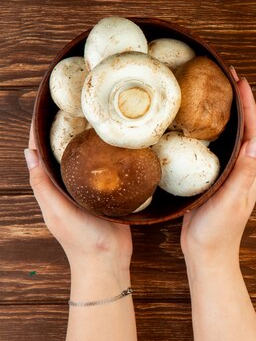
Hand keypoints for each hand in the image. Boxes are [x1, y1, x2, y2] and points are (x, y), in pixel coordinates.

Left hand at [24, 122, 132, 270]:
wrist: (108, 260)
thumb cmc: (81, 238)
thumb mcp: (58, 210)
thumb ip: (43, 185)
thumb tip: (28, 153)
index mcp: (52, 190)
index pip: (41, 156)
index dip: (40, 134)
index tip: (45, 112)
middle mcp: (68, 187)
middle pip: (62, 155)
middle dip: (64, 133)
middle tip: (75, 110)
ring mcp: (88, 191)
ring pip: (83, 162)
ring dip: (85, 143)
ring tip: (94, 122)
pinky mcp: (107, 195)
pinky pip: (103, 172)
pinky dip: (104, 158)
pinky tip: (114, 147)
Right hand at [181, 69, 255, 264]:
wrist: (207, 253)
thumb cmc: (219, 230)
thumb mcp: (232, 201)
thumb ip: (244, 173)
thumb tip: (255, 142)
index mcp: (252, 171)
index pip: (254, 131)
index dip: (249, 105)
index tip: (240, 81)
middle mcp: (246, 168)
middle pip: (246, 127)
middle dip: (240, 101)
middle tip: (227, 76)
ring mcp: (232, 171)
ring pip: (233, 134)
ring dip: (229, 112)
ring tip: (216, 90)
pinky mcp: (218, 176)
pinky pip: (219, 145)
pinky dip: (214, 128)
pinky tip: (201, 122)